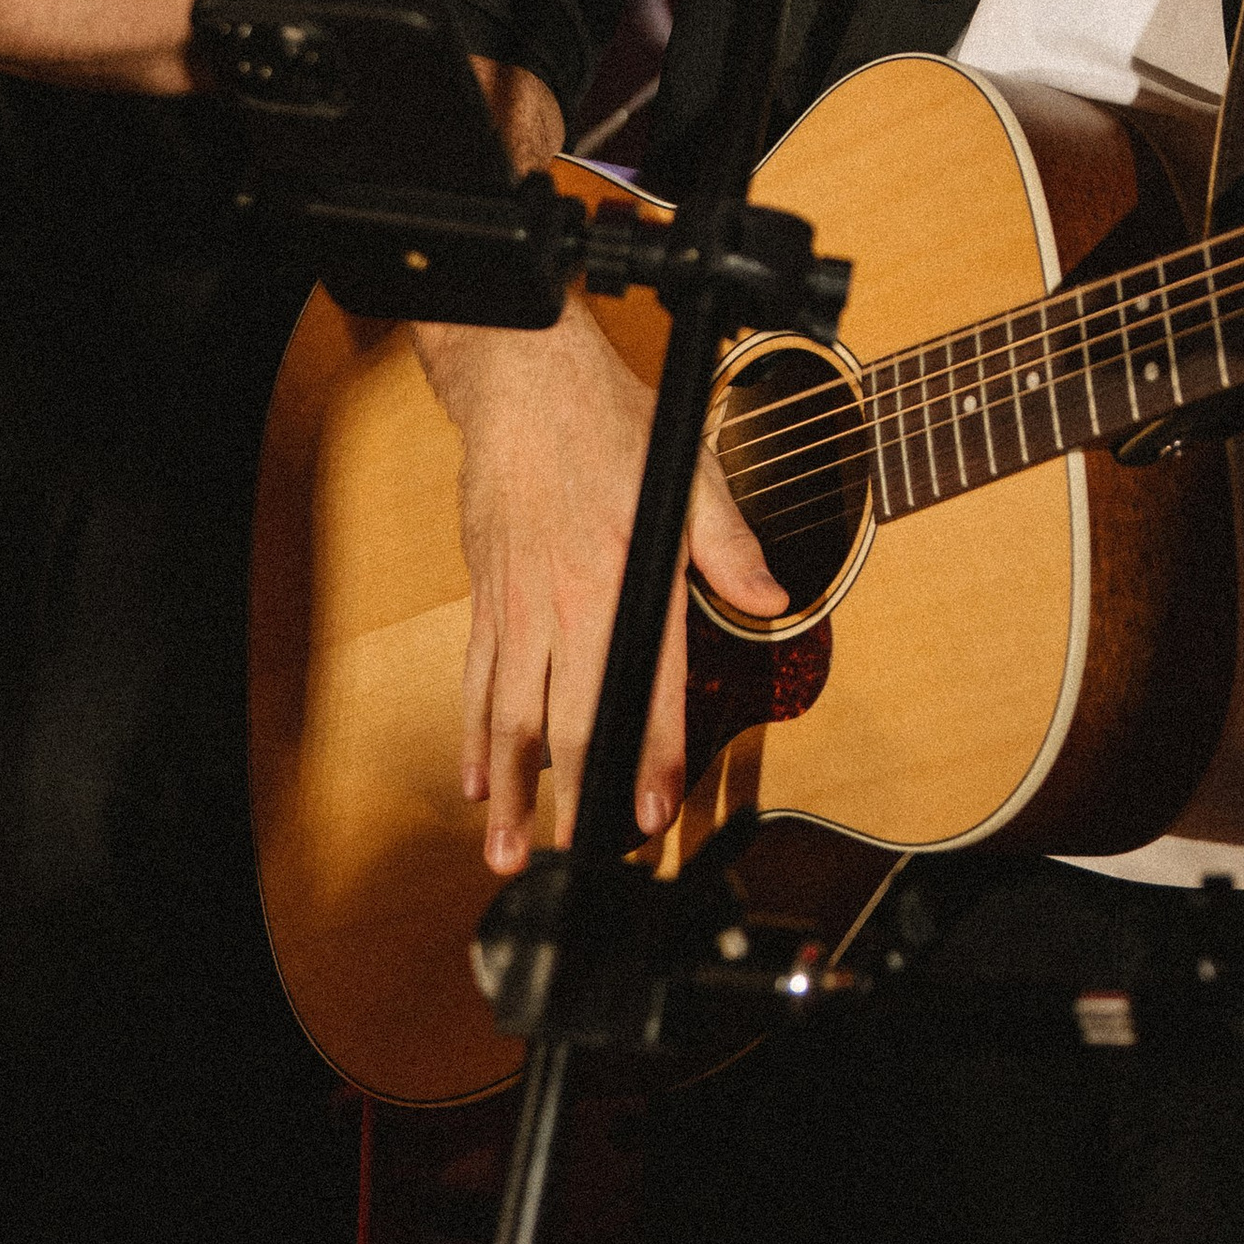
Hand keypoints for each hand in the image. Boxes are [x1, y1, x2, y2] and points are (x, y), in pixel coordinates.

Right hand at [440, 305, 785, 872]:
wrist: (525, 383)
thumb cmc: (608, 424)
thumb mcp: (692, 474)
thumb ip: (730, 547)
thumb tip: (772, 602)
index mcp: (626, 575)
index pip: (644, 683)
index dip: (648, 754)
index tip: (648, 813)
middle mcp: (567, 601)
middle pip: (566, 718)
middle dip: (570, 799)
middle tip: (572, 859)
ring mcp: (518, 605)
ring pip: (509, 713)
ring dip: (507, 788)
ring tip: (508, 851)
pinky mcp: (486, 597)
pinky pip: (476, 679)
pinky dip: (471, 735)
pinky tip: (474, 778)